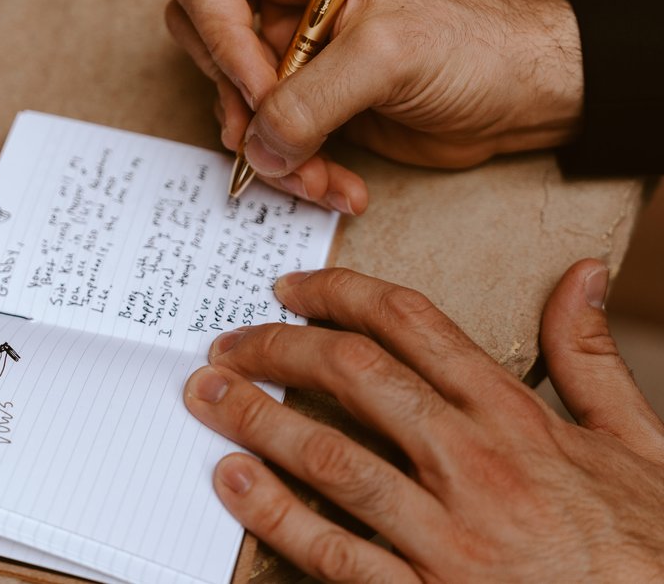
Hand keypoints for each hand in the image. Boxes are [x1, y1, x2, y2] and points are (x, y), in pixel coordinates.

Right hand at [166, 0, 582, 213]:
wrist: (511, 94)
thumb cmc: (470, 42)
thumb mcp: (389, 55)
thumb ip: (313, 97)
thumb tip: (258, 144)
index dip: (222, 42)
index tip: (264, 92)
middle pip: (206, 47)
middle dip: (243, 106)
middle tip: (280, 137)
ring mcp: (285, 49)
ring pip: (232, 106)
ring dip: (273, 154)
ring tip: (320, 178)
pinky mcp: (300, 99)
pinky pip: (265, 140)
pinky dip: (294, 171)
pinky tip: (337, 187)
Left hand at [184, 260, 663, 581]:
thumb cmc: (643, 543)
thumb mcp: (636, 440)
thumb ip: (590, 355)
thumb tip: (581, 276)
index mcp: (515, 416)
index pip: (409, 324)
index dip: (337, 293)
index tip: (290, 289)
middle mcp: (475, 462)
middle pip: (354, 374)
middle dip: (277, 347)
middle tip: (230, 341)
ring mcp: (448, 535)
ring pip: (329, 455)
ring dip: (254, 418)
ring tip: (207, 395)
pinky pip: (333, 551)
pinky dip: (273, 513)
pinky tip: (233, 482)